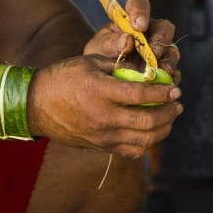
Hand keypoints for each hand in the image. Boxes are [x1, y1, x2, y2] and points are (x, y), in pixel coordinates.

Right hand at [27, 54, 181, 157]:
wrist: (35, 105)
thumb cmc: (63, 78)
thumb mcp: (90, 62)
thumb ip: (120, 66)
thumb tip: (148, 69)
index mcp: (100, 91)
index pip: (141, 94)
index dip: (163, 92)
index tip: (175, 88)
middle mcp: (103, 117)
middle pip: (148, 121)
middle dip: (169, 112)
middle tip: (177, 103)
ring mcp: (102, 135)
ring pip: (144, 139)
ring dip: (163, 128)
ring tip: (170, 116)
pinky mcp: (101, 146)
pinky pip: (131, 151)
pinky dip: (147, 143)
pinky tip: (152, 131)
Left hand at [84, 0, 180, 78]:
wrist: (101, 80)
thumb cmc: (99, 57)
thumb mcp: (98, 49)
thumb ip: (110, 43)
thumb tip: (127, 40)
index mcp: (132, 19)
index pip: (139, 5)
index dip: (141, 11)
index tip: (138, 25)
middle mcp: (150, 32)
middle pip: (164, 28)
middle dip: (161, 38)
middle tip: (154, 51)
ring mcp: (160, 51)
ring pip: (172, 51)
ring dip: (167, 61)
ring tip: (158, 71)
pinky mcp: (165, 70)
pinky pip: (173, 73)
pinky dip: (168, 79)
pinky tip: (160, 86)